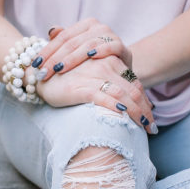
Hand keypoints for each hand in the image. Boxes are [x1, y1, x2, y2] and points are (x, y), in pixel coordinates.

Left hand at [34, 18, 132, 82]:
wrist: (120, 71)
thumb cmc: (94, 63)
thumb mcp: (77, 52)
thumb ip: (64, 40)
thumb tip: (51, 31)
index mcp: (85, 25)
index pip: (62, 37)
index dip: (47, 51)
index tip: (35, 65)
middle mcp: (98, 27)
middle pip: (72, 42)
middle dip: (55, 58)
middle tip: (43, 72)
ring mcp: (111, 35)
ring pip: (88, 44)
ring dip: (72, 58)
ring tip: (59, 69)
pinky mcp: (123, 47)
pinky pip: (111, 46)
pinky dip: (102, 50)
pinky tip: (91, 57)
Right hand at [36, 54, 157, 134]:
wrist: (38, 74)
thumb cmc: (66, 76)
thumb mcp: (90, 74)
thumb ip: (109, 80)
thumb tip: (128, 100)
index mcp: (110, 58)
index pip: (133, 82)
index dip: (144, 100)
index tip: (149, 116)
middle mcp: (105, 64)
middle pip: (134, 89)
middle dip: (145, 111)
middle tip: (152, 128)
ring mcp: (94, 74)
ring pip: (124, 95)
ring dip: (138, 114)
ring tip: (146, 130)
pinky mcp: (82, 87)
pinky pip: (106, 99)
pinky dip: (119, 110)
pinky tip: (128, 120)